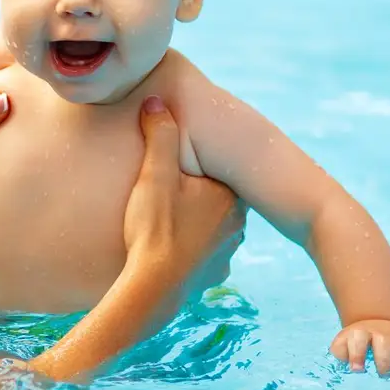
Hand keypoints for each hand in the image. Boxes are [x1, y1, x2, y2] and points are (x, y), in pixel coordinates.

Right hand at [122, 96, 244, 299]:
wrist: (152, 288)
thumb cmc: (155, 228)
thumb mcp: (154, 174)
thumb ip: (159, 135)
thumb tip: (156, 101)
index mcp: (230, 195)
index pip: (223, 170)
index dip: (203, 165)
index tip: (186, 164)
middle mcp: (237, 224)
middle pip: (219, 198)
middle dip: (200, 193)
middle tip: (174, 188)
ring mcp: (226, 253)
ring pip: (214, 227)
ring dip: (198, 222)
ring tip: (171, 218)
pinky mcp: (212, 275)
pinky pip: (204, 255)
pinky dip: (191, 250)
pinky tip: (172, 248)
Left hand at [331, 319, 389, 374]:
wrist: (380, 319)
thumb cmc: (359, 339)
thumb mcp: (346, 342)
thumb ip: (342, 353)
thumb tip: (348, 367)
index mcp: (353, 334)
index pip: (345, 343)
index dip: (347, 355)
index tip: (353, 368)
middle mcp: (369, 332)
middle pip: (360, 340)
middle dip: (358, 355)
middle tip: (359, 370)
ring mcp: (386, 335)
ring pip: (384, 346)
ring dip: (383, 362)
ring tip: (384, 374)